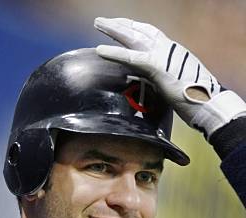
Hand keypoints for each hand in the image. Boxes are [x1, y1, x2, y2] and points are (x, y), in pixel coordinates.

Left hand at [94, 17, 245, 138]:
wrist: (209, 105)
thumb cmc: (195, 100)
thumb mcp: (177, 84)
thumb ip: (163, 80)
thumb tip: (154, 87)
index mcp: (173, 52)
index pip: (151, 34)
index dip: (135, 29)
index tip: (121, 26)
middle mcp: (167, 49)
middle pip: (140, 31)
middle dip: (121, 25)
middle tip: (102, 21)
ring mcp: (163, 56)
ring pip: (134, 38)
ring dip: (114, 30)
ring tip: (98, 24)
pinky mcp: (157, 68)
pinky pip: (131, 58)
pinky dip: (115, 53)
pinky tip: (100, 50)